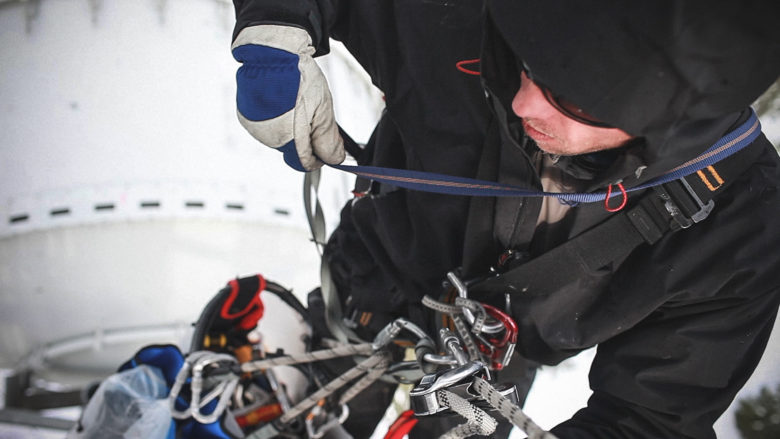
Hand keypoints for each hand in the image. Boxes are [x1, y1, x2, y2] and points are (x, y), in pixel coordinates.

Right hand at [232, 25, 344, 170]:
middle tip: (316, 116)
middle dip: (306, 138)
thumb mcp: (323, 109)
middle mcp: (266, 138)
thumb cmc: (298, 77)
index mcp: (286, 139)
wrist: (272, 50)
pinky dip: (277, 118)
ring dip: (291, 128)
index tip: (328, 145)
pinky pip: (265, 125)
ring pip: (279, 138)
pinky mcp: (245, 115)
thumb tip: (334, 159)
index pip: (304, 163)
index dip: (319, 157)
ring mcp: (253, 127)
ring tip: (298, 102)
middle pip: (292, 150)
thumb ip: (328, 139)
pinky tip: (284, 100)